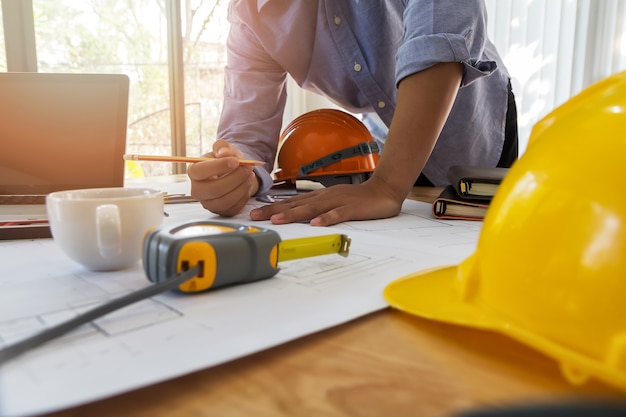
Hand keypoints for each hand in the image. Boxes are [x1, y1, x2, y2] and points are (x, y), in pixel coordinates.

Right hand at [188, 140, 259, 216]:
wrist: (232, 173)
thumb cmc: (224, 161)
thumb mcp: (223, 149)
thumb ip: (222, 147)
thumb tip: (224, 153)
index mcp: (194, 172)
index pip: (201, 171)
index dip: (219, 166)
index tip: (235, 161)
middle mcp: (198, 190)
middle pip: (214, 189)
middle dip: (235, 178)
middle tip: (248, 168)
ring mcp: (209, 203)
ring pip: (225, 201)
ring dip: (242, 188)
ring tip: (250, 175)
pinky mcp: (221, 212)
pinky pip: (233, 208)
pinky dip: (244, 197)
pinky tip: (247, 186)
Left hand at [249, 176, 403, 225]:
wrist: (384, 190)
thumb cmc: (358, 199)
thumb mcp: (333, 202)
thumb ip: (318, 208)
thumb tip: (299, 216)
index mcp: (319, 197)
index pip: (291, 202)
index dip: (271, 207)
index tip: (254, 214)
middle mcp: (324, 197)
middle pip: (295, 204)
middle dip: (274, 210)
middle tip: (256, 217)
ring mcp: (337, 202)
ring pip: (311, 209)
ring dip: (294, 214)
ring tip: (277, 220)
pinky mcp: (351, 209)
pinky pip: (337, 214)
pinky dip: (326, 219)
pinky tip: (316, 224)